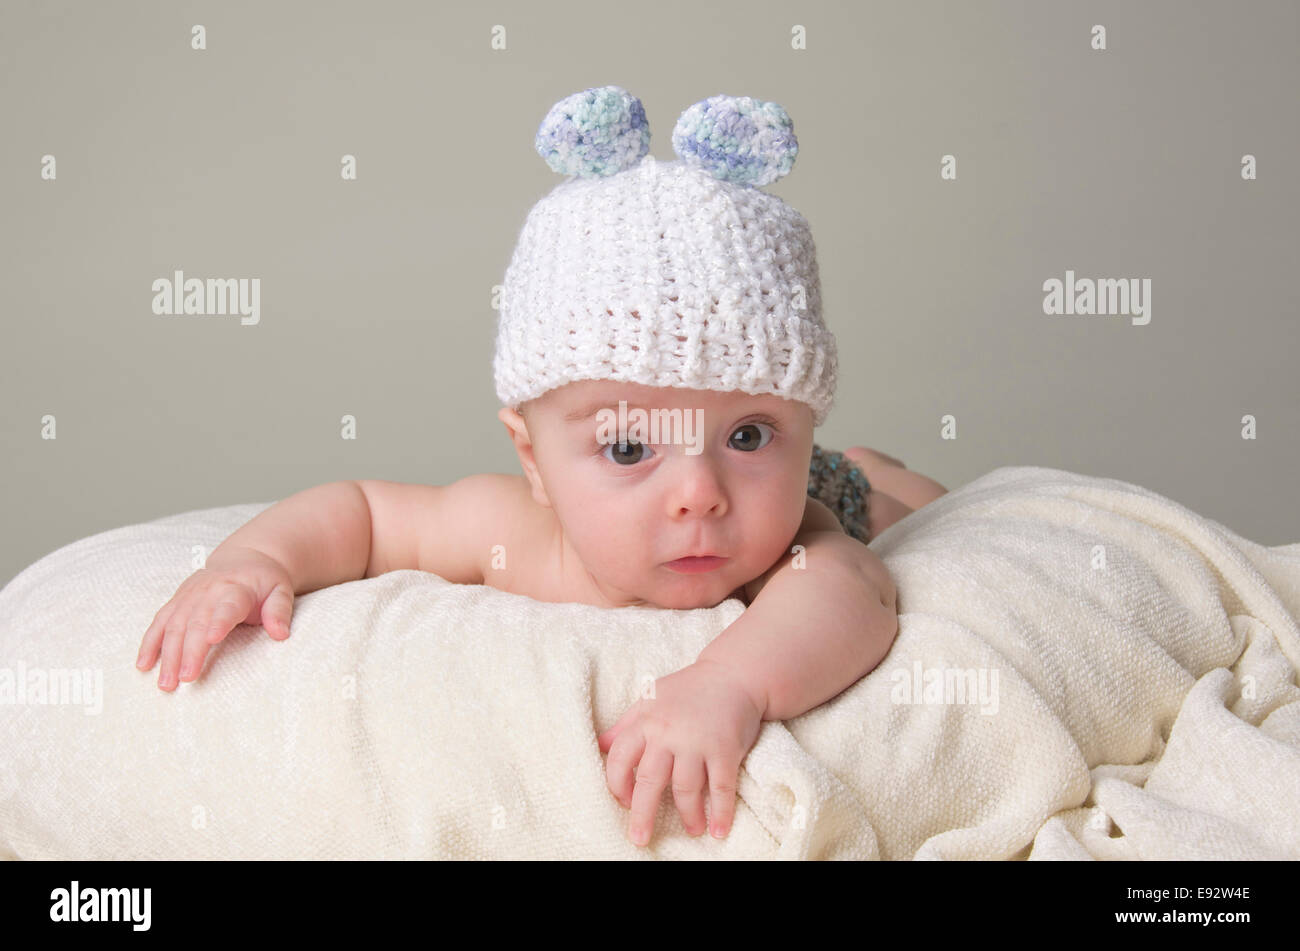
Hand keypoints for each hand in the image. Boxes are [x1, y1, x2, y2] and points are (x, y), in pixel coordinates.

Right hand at [136, 547, 295, 690]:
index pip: (226, 606)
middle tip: (186, 679)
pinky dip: (149, 643)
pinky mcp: (176, 601)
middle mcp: (208, 591)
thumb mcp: (281, 591)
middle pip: (195, 622)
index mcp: (235, 588)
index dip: (218, 622)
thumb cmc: (265, 581)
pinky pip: (159, 622)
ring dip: (167, 655)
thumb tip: (281, 634)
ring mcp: (188, 596)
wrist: (244, 560)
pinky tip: (143, 665)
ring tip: (166, 683)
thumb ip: (280, 611)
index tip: (211, 640)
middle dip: (189, 651)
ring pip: (173, 626)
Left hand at [597, 659, 764, 845]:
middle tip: (640, 839)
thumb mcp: (651, 700)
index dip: (617, 784)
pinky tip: (719, 830)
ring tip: (692, 830)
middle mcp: (668, 732)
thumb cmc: (688, 690)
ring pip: (685, 788)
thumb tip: (600, 746)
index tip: (624, 803)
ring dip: (688, 815)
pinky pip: (721, 787)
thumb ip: (627, 724)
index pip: (620, 758)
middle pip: (648, 780)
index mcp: (646, 720)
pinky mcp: (725, 749)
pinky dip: (721, 811)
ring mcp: (697, 742)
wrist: (734, 674)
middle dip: (642, 813)